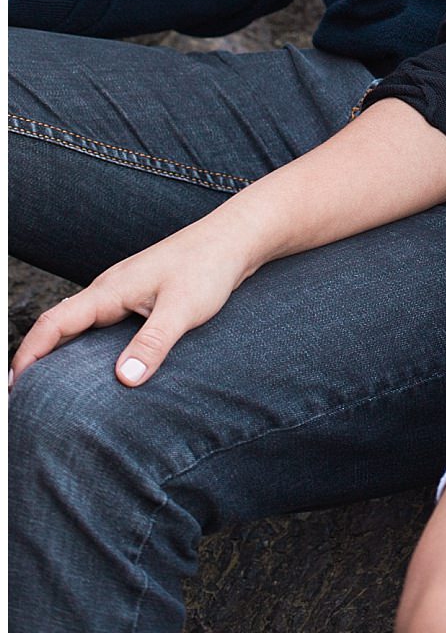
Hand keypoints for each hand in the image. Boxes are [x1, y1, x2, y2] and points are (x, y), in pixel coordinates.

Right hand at [9, 212, 257, 390]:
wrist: (236, 237)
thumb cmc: (209, 266)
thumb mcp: (182, 310)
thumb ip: (153, 343)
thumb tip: (125, 380)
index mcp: (110, 290)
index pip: (55, 323)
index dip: (29, 354)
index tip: (12, 385)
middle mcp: (111, 288)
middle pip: (60, 323)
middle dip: (37, 356)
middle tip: (23, 394)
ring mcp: (125, 290)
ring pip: (80, 322)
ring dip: (61, 350)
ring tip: (50, 386)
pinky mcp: (141, 294)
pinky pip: (100, 322)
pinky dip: (86, 343)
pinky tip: (96, 364)